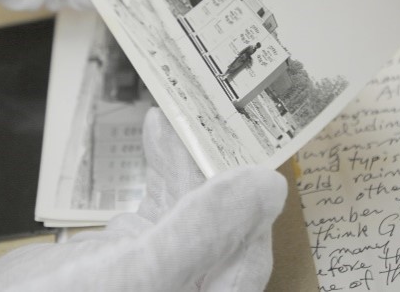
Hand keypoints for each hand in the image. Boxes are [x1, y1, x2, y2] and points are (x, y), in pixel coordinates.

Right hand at [0, 108, 286, 291]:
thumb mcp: (136, 270)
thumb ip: (202, 233)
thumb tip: (267, 188)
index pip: (247, 257)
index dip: (249, 204)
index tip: (241, 150)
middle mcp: (185, 289)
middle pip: (221, 228)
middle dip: (209, 172)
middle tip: (198, 124)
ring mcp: (159, 274)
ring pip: (191, 211)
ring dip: (182, 163)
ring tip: (166, 123)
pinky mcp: (132, 253)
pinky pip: (160, 207)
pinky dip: (158, 170)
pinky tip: (154, 137)